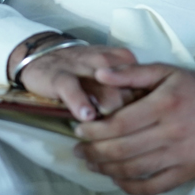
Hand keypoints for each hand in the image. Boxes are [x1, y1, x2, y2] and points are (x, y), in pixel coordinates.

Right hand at [8, 35, 137, 121]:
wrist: (46, 56)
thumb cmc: (85, 74)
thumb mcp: (111, 78)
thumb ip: (129, 93)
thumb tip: (149, 121)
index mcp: (124, 61)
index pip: (142, 87)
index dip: (146, 110)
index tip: (148, 128)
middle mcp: (107, 62)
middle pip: (126, 92)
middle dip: (129, 117)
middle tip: (129, 138)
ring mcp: (84, 67)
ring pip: (104, 91)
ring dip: (108, 114)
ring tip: (110, 133)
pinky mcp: (61, 75)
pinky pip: (73, 89)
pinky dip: (80, 103)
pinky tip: (86, 118)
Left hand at [74, 64, 194, 194]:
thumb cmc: (194, 88)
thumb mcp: (164, 71)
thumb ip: (131, 72)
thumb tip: (99, 73)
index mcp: (166, 104)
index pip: (119, 124)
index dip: (93, 130)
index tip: (80, 130)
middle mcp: (174, 131)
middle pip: (121, 150)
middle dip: (93, 152)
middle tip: (79, 149)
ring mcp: (182, 154)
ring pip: (132, 170)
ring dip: (105, 169)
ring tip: (92, 162)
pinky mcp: (188, 170)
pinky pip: (151, 186)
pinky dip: (129, 186)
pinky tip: (117, 177)